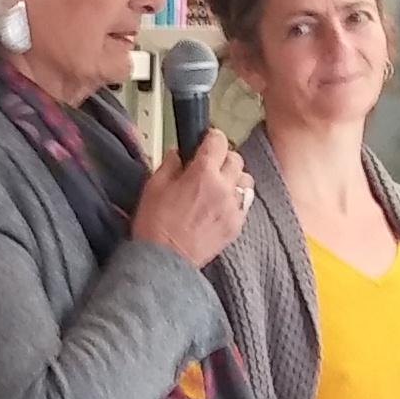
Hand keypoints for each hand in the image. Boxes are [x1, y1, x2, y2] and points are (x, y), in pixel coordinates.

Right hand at [132, 133, 252, 267]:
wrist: (165, 261)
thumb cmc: (155, 225)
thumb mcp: (154, 186)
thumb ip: (169, 164)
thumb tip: (178, 154)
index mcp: (202, 173)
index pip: (218, 140)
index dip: (211, 137)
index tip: (206, 141)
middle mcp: (223, 187)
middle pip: (236, 158)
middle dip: (223, 158)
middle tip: (210, 165)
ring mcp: (233, 208)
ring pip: (245, 180)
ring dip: (234, 178)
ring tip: (219, 186)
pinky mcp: (236, 225)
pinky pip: (244, 204)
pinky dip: (235, 200)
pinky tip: (220, 206)